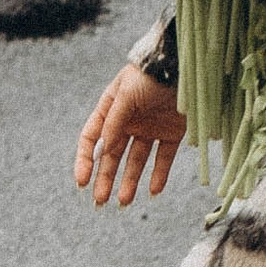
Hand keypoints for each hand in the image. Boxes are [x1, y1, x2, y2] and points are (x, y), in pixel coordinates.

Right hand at [75, 66, 187, 208]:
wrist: (184, 65)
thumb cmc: (149, 75)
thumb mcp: (125, 95)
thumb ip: (114, 123)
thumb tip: (102, 151)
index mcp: (110, 109)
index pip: (92, 139)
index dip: (85, 160)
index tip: (82, 181)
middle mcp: (128, 121)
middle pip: (112, 155)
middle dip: (105, 178)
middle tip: (100, 201)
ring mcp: (150, 128)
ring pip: (136, 161)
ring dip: (129, 181)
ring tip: (123, 201)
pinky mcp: (171, 133)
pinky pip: (163, 158)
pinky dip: (159, 175)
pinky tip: (153, 191)